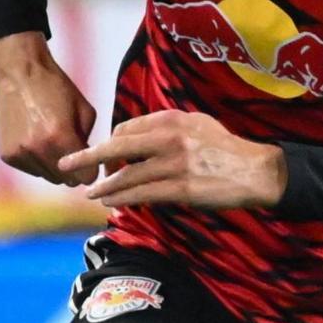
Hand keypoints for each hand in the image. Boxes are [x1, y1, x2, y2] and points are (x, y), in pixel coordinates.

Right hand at [0, 33, 97, 184]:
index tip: (90, 164)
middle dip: (73, 170)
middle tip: (71, 151)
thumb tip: (89, 164)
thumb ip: (88, 141)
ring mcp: (20, 153)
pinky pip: (31, 169)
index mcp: (61, 137)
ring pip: (48, 177)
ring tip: (51, 141)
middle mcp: (38, 149)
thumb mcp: (85, 111)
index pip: (85, 177)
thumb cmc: (56, 88)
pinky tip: (35, 139)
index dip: (90, 171)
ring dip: (54, 166)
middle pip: (66, 181)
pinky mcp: (7, 155)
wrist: (19, 72)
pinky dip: (36, 160)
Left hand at [61, 110, 286, 210]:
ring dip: (104, 186)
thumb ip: (166, 128)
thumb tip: (136, 137)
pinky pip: (144, 194)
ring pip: (127, 175)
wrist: (256, 171)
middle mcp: (169, 139)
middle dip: (88, 157)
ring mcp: (174, 165)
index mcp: (172, 120)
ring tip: (90, 193)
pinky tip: (112, 202)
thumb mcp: (197, 125)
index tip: (103, 156)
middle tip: (66, 164)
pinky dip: (124, 198)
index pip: (127, 129)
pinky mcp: (181, 189)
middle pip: (117, 147)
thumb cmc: (226, 149)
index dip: (111, 143)